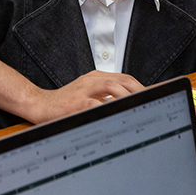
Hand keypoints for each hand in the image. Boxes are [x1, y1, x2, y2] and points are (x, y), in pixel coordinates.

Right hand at [21, 71, 143, 124]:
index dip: (140, 86)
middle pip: (122, 80)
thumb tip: (129, 105)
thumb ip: (106, 97)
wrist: (40, 105)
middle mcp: (91, 81)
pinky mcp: (77, 103)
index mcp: (95, 78)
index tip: (155, 95)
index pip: (124, 78)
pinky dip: (109, 109)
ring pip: (112, 87)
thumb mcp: (88, 95)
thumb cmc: (65, 103)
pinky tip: (118, 116)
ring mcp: (84, 90)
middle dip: (139, 90)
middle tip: (151, 102)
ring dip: (128, 97)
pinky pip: (97, 104)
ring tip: (139, 107)